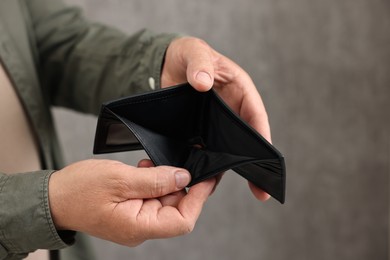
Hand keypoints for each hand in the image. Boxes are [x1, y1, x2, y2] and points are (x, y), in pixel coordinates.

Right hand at [48, 159, 215, 245]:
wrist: (53, 197)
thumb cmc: (79, 191)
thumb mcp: (120, 179)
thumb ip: (155, 179)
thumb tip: (183, 176)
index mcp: (139, 226)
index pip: (182, 219)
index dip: (199, 198)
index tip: (208, 177)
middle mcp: (141, 227)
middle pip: (176, 208)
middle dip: (183, 183)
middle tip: (187, 159)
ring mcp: (136, 219)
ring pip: (165, 199)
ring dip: (166, 179)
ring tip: (157, 162)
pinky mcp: (131, 209)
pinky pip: (151, 196)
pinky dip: (154, 180)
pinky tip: (146, 167)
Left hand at [161, 37, 270, 200]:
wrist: (166, 64)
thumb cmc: (187, 55)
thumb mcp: (194, 52)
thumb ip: (199, 64)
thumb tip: (202, 83)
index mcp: (239, 90)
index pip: (255, 115)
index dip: (262, 136)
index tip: (266, 157)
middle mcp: (231, 111)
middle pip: (245, 140)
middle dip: (251, 164)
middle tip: (260, 190)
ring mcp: (214, 124)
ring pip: (224, 149)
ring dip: (225, 168)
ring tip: (223, 188)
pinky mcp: (198, 132)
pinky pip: (204, 150)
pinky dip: (202, 164)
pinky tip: (198, 179)